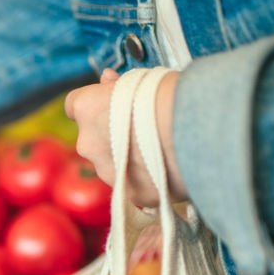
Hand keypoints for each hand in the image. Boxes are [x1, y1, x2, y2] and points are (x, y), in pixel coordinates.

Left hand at [64, 68, 185, 207]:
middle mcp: (88, 143)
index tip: (108, 105)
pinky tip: (169, 169)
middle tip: (144, 129)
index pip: (75, 105)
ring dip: (129, 160)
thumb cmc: (172, 97)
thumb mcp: (142, 79)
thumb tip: (108, 80)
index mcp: (87, 108)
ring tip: (161, 150)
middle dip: (112, 136)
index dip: (93, 106)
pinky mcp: (131, 195)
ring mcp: (107, 172)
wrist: (198, 132)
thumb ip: (117, 86)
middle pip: (94, 139)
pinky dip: (147, 180)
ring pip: (112, 165)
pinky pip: (135, 186)